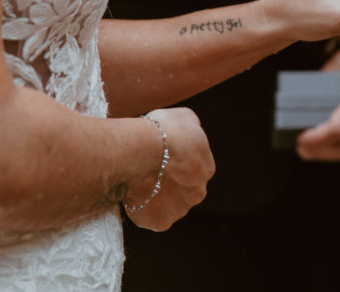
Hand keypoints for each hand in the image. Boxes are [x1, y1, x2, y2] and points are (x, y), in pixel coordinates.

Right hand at [125, 107, 214, 231]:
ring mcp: (180, 209)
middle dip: (168, 183)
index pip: (193, 169)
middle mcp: (198, 191)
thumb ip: (190, 129)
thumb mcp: (184, 118)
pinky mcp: (160, 221)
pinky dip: (142, 210)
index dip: (175, 164)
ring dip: (156, 198)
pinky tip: (133, 196)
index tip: (160, 158)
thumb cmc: (162, 131)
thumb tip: (190, 131)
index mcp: (207, 168)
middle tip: (148, 172)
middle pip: (182, 190)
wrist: (141, 151)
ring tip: (138, 184)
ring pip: (168, 206)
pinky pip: (150, 218)